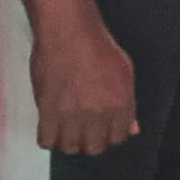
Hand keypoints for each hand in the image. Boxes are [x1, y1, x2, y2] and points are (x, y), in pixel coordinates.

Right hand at [32, 14, 141, 153]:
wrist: (69, 31)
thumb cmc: (98, 46)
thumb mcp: (125, 72)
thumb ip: (129, 105)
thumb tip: (133, 129)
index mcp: (120, 105)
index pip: (119, 138)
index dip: (109, 135)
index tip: (101, 129)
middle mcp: (98, 114)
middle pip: (94, 148)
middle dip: (89, 141)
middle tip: (82, 130)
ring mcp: (72, 114)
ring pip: (70, 148)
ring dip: (68, 142)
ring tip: (65, 130)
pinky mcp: (48, 110)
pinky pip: (47, 141)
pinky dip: (48, 138)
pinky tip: (50, 128)